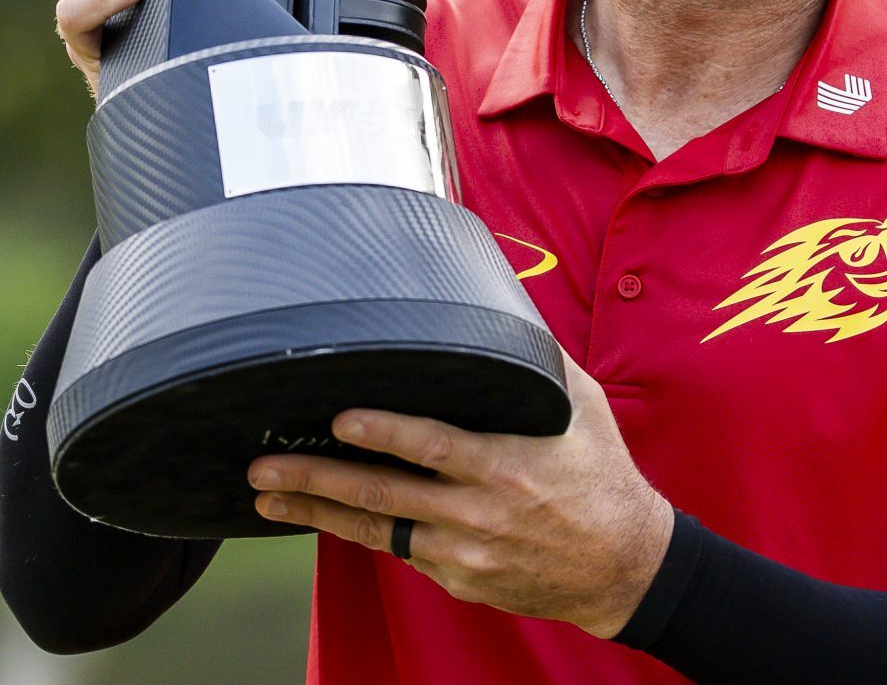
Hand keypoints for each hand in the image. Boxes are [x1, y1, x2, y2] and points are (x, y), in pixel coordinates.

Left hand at [247, 351, 672, 639]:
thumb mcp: (584, 409)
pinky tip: (322, 516)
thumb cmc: (602, 477)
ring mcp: (463, 555)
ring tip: (268, 497)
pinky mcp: (458, 580)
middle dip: (316, 478)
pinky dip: (359, 531)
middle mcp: (479, 515)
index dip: (383, 433)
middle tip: (264, 467)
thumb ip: (540, 361)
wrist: (622, 566)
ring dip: (317, 512)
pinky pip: (399, 549)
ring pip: (376, 530)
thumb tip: (506, 306)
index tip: (339, 419)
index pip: (433, 448)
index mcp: (507, 467)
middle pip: (382, 495)